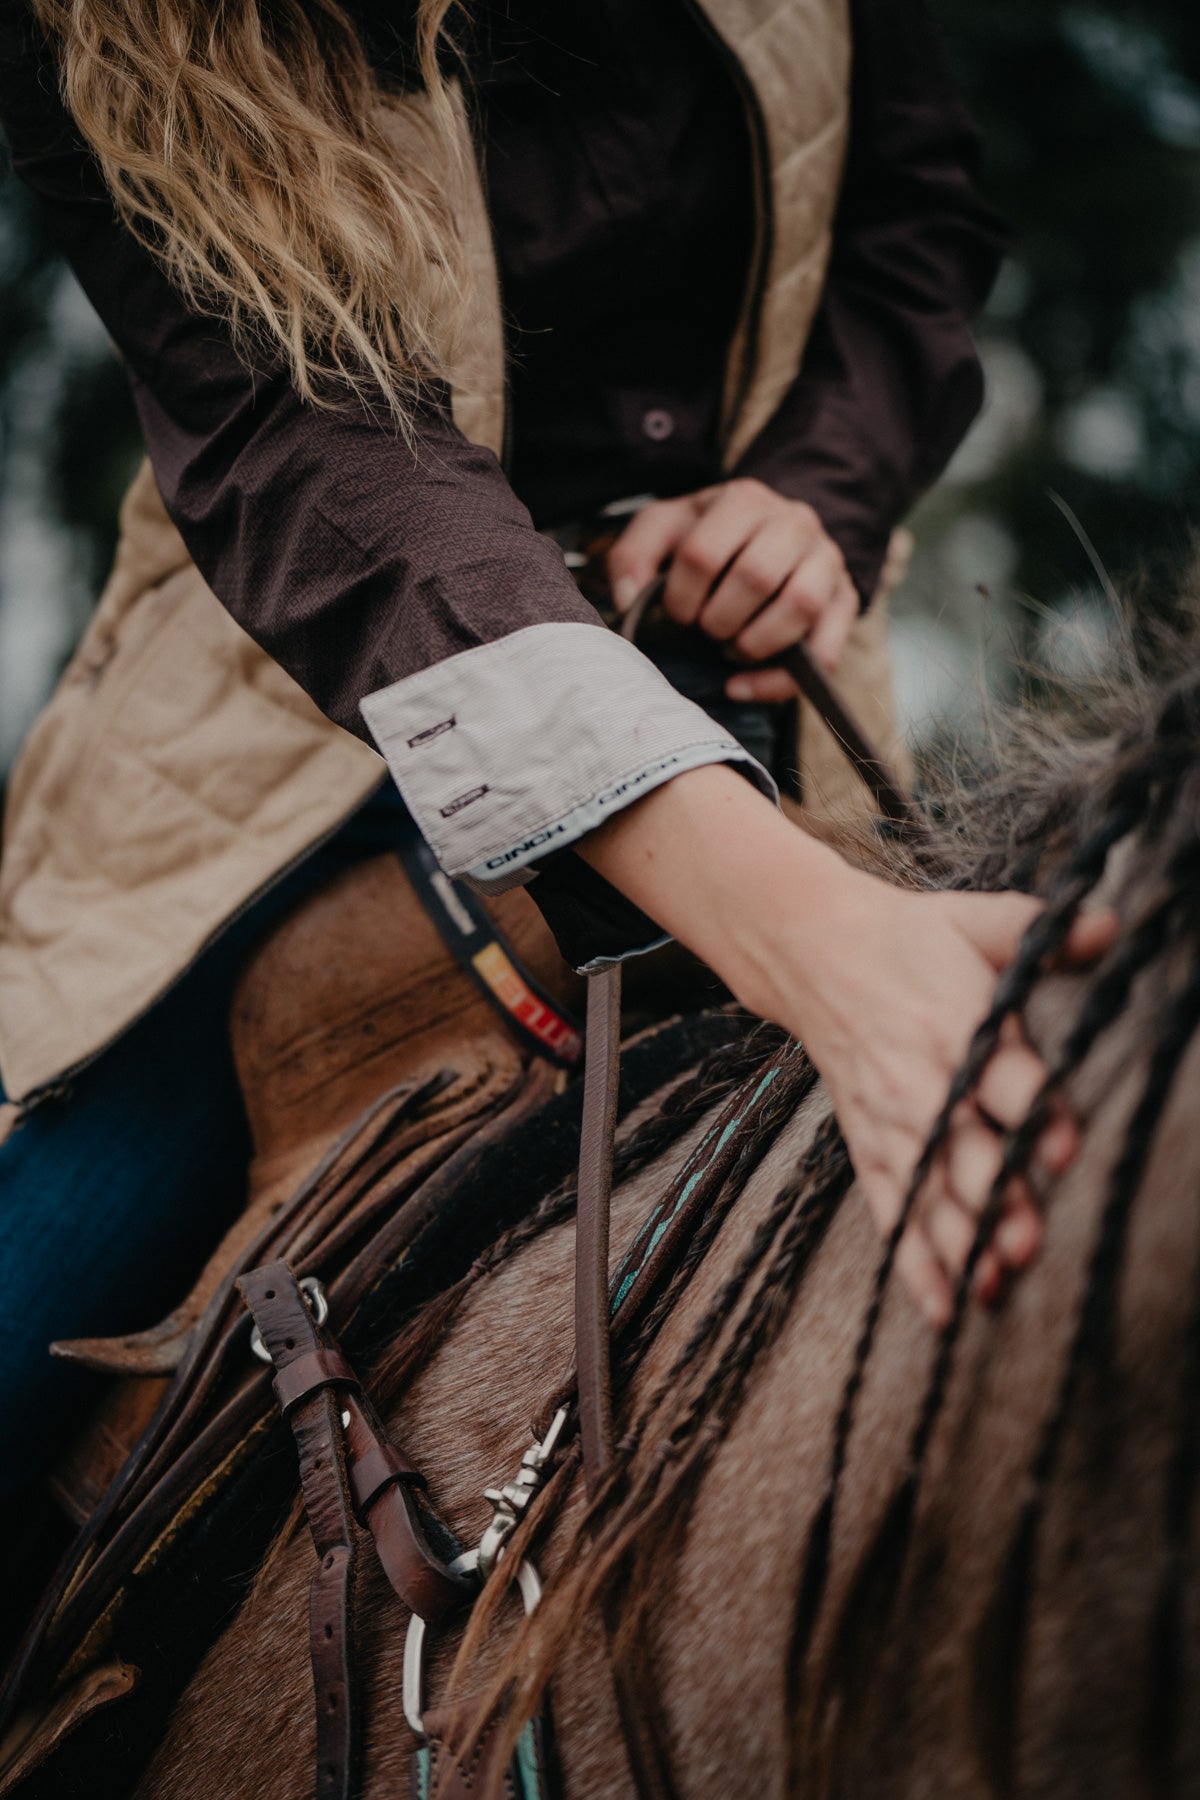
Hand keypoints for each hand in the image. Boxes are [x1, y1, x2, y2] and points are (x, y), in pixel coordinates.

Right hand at [578, 765, 1117, 1324]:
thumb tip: (1111, 926)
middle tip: (1026, 1242)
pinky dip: (912, 1261)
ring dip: (957, 1242)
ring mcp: (890, 1121)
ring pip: (927, 1193)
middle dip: (993, 1198)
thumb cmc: (909, 939)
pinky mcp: (868, 1145)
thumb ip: (1047, 933)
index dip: (1033, 1114)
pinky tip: (943, 1307)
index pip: (1002, 1078)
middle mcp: (921, 1082)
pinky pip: (889, 1210)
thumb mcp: (977, 920)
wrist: (813, 951)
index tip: (1058, 1148)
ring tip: (992, 1286)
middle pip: (962, 1151)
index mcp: (954, 1025)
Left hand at [606, 478, 859, 697]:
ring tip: (729, 649)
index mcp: (745, 499)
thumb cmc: (708, 537)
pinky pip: (825, 651)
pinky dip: (778, 681)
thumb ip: (633, 555)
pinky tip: (741, 686)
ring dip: (753, 643)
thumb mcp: (664, 530)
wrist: (770, 534)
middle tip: (704, 630)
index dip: (680, 597)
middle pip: (755, 577)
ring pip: (799, 606)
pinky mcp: (845, 601)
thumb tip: (629, 600)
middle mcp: (795, 522)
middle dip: (717, 620)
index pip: (703, 554)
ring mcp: (827, 560)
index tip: (676, 613)